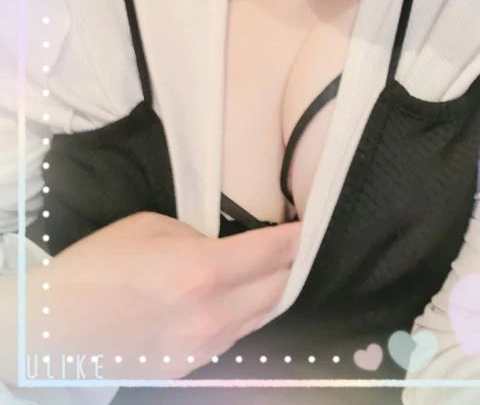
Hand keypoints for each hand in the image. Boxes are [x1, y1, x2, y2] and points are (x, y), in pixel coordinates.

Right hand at [23, 211, 300, 379]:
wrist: (54, 331)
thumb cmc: (98, 266)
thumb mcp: (151, 227)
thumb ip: (198, 237)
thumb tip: (224, 249)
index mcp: (202, 272)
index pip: (273, 254)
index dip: (300, 237)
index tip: (314, 225)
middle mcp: (213, 315)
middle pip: (280, 289)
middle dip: (298, 265)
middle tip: (307, 245)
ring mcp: (205, 347)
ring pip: (265, 317)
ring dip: (280, 291)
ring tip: (288, 268)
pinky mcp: (193, 367)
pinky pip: (239, 336)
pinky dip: (253, 313)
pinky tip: (253, 297)